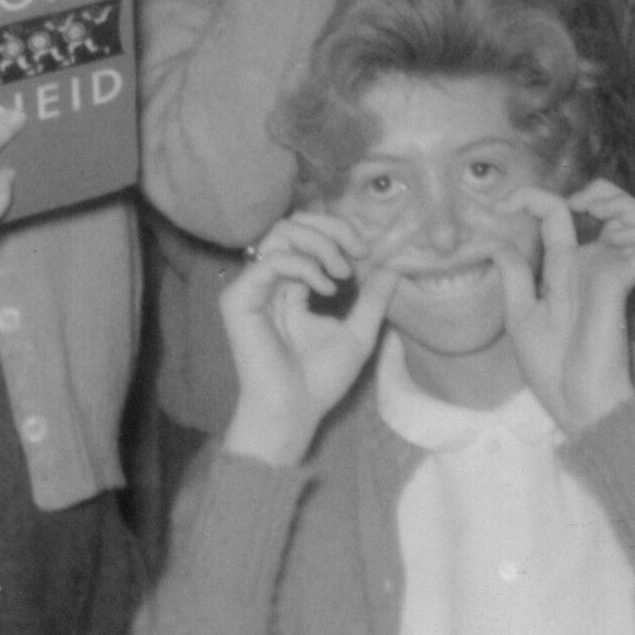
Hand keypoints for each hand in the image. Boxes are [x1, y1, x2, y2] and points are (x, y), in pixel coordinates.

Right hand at [222, 212, 399, 466]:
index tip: (368, 247)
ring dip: (319, 243)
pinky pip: (272, 261)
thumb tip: (395, 265)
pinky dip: (304, 266)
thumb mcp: (359, 332)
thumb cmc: (321, 379)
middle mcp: (270, 280)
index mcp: (292, 284)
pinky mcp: (239, 298)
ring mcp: (252, 286)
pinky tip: (326, 288)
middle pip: (292, 224)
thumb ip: (373, 297)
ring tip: (342, 271)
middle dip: (331, 227)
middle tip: (359, 247)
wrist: (294, 411)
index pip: (307, 235)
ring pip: (280, 233)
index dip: (338, 230)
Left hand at [493, 178, 634, 434]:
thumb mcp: (522, 321)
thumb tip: (494, 242)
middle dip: (600, 192)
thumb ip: (515, 278)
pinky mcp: (628, 289)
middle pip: (608, 205)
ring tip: (605, 215)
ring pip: (634, 218)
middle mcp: (591, 266)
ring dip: (623, 206)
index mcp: (564, 270)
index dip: (533, 199)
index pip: (555, 217)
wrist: (583, 412)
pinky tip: (626, 247)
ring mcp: (614, 275)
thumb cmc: (555, 375)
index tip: (502, 203)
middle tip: (582, 202)